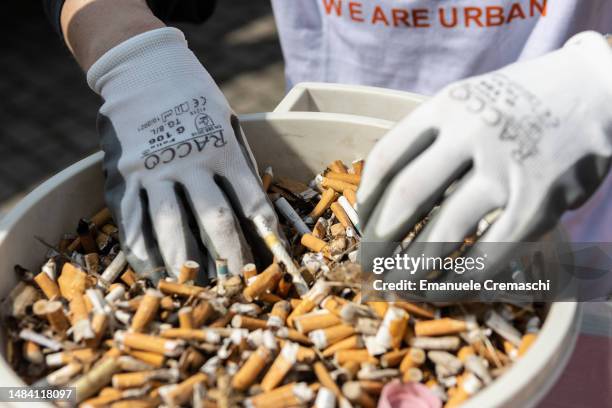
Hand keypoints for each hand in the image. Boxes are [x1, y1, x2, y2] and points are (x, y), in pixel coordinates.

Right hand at [88, 27, 279, 280]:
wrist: (143, 68)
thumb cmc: (195, 101)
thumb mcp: (228, 123)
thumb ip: (240, 165)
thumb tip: (255, 212)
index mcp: (223, 150)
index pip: (251, 201)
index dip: (264, 236)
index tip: (274, 263)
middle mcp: (190, 162)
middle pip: (214, 218)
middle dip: (229, 257)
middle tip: (238, 286)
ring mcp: (153, 170)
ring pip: (172, 225)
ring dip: (185, 262)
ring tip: (196, 287)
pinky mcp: (123, 175)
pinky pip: (132, 220)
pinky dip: (142, 250)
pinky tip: (151, 272)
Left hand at [358, 32, 611, 284]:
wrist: (594, 91)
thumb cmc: (517, 105)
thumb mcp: (467, 103)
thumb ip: (430, 141)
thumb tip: (384, 199)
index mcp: (445, 107)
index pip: (387, 160)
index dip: (367, 202)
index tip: (360, 227)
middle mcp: (472, 134)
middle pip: (407, 197)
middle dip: (379, 240)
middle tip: (369, 266)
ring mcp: (506, 168)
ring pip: (445, 231)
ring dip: (414, 267)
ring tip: (399, 284)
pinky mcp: (538, 203)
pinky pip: (489, 254)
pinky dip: (461, 280)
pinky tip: (445, 290)